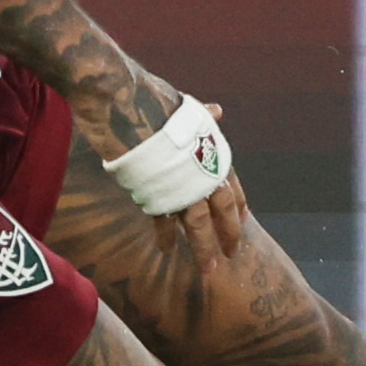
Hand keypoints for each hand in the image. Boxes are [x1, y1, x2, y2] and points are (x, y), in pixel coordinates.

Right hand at [107, 76, 245, 284]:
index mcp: (213, 150)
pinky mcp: (153, 189)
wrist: (122, 99)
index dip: (237, 207)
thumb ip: (202, 117)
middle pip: (221, 211)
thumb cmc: (153, 96)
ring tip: (209, 269)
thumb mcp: (186, 107)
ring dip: (204, 248)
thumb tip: (217, 111)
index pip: (232, 187)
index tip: (242, 221)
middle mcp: (202, 170)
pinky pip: (163, 220)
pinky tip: (167, 250)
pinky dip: (166, 235)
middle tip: (231, 256)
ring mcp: (179, 183)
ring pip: (198, 224)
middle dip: (228, 236)